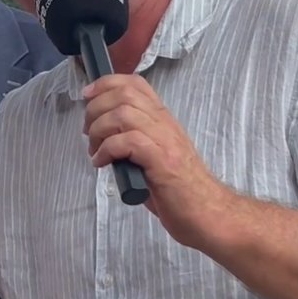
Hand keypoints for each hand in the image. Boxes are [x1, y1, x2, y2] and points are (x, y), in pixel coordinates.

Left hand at [82, 74, 232, 246]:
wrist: (210, 215)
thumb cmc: (180, 191)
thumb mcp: (154, 156)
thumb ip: (134, 141)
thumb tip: (103, 137)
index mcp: (163, 120)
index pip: (135, 83)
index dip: (106, 84)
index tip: (87, 97)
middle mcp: (165, 124)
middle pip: (124, 94)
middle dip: (96, 108)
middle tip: (88, 132)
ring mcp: (165, 141)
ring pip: (123, 114)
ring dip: (99, 129)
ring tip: (94, 150)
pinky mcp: (162, 161)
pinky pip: (127, 142)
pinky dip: (106, 150)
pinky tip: (102, 163)